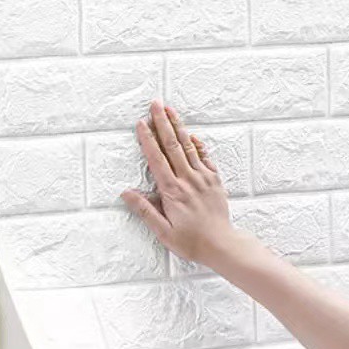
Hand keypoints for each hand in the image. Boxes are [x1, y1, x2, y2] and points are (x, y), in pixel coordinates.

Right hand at [122, 100, 236, 265]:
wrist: (221, 244)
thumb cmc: (191, 242)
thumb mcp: (163, 231)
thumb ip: (145, 210)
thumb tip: (126, 194)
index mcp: (172, 191)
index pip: (156, 159)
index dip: (148, 139)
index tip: (141, 124)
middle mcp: (188, 180)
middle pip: (172, 145)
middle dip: (162, 123)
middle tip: (155, 104)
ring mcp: (203, 178)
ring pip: (188, 146)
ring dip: (178, 127)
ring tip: (170, 110)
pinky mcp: (214, 180)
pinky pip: (204, 157)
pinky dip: (197, 144)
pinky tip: (191, 135)